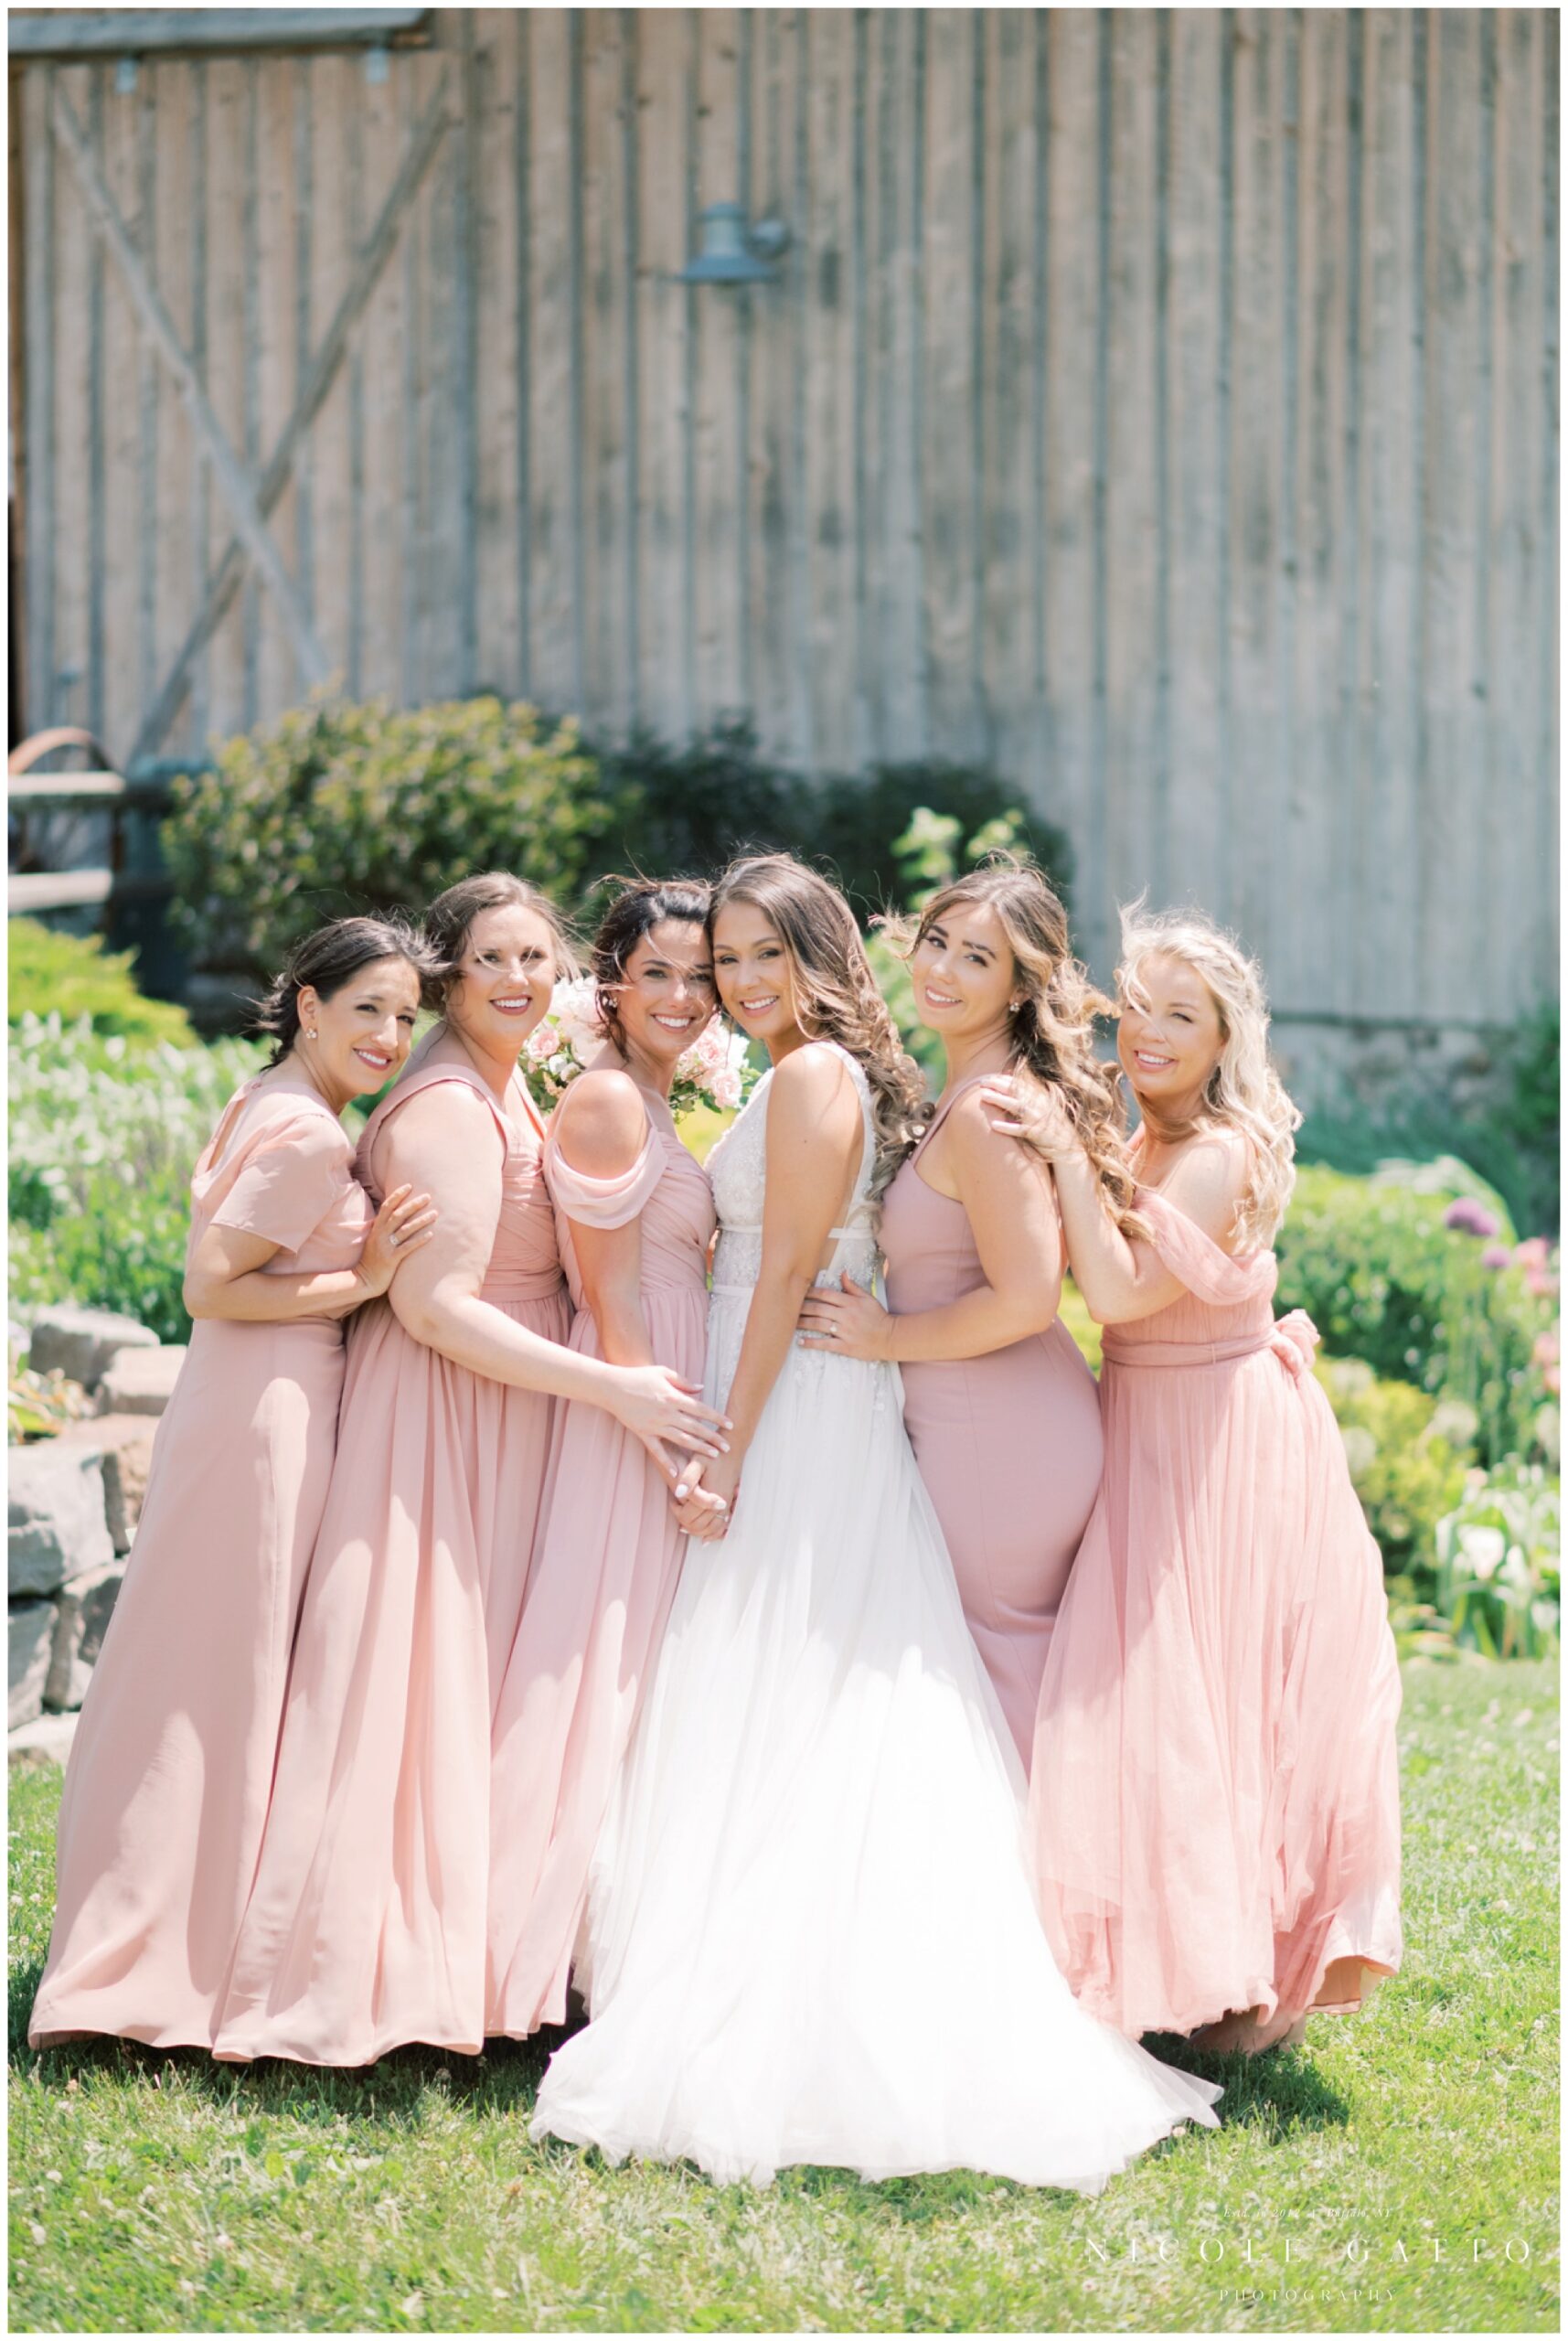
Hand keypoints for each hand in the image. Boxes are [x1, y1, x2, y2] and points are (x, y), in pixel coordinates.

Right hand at [355, 1184, 438, 1296]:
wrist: (363, 1280)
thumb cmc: (370, 1260)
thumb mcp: (372, 1240)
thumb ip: (380, 1227)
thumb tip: (388, 1214)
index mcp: (376, 1229)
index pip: (386, 1207)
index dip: (397, 1195)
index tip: (409, 1185)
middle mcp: (380, 1235)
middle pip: (398, 1215)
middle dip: (413, 1204)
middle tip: (428, 1196)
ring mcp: (385, 1247)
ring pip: (405, 1229)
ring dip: (421, 1220)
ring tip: (435, 1213)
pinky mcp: (391, 1259)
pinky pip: (407, 1247)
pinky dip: (419, 1240)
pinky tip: (431, 1235)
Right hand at [610, 1364, 731, 1478]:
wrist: (612, 1387)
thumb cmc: (638, 1376)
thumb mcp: (662, 1372)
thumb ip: (683, 1381)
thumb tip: (701, 1388)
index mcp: (672, 1396)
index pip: (700, 1409)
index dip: (717, 1417)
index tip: (730, 1425)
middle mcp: (666, 1412)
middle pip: (695, 1427)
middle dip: (713, 1437)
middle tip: (728, 1446)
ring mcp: (654, 1425)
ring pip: (681, 1440)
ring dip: (698, 1448)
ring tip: (713, 1456)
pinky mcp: (643, 1433)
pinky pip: (657, 1450)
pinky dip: (666, 1462)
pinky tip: (677, 1472)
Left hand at [670, 1454, 731, 1538]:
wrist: (734, 1449)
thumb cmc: (714, 1454)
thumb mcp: (698, 1461)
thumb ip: (688, 1478)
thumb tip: (678, 1494)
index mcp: (711, 1494)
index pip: (689, 1516)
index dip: (677, 1512)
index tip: (672, 1502)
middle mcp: (722, 1503)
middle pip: (700, 1526)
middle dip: (686, 1524)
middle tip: (677, 1511)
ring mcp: (728, 1505)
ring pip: (713, 1529)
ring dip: (699, 1532)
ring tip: (686, 1526)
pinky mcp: (732, 1504)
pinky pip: (724, 1526)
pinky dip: (715, 1534)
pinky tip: (707, 1537)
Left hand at [796, 1273, 892, 1360]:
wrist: (890, 1338)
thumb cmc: (878, 1317)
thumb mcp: (868, 1298)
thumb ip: (853, 1287)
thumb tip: (842, 1273)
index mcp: (850, 1303)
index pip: (826, 1295)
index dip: (811, 1293)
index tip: (800, 1292)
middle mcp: (846, 1316)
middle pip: (818, 1309)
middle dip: (802, 1308)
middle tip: (790, 1308)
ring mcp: (845, 1332)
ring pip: (819, 1325)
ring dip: (803, 1323)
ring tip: (791, 1323)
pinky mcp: (845, 1347)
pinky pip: (825, 1344)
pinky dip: (812, 1343)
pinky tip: (801, 1342)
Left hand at [978, 1075, 1078, 1158]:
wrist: (1069, 1148)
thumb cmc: (1052, 1126)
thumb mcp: (1043, 1104)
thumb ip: (1028, 1090)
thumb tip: (1008, 1073)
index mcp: (1041, 1097)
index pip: (1020, 1083)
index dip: (1003, 1079)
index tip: (989, 1077)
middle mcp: (1040, 1105)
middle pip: (1016, 1090)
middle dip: (997, 1085)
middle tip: (981, 1082)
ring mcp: (1039, 1119)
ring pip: (1016, 1106)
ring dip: (999, 1100)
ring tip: (983, 1096)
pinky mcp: (1037, 1134)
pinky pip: (1020, 1130)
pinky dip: (1007, 1127)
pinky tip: (994, 1125)